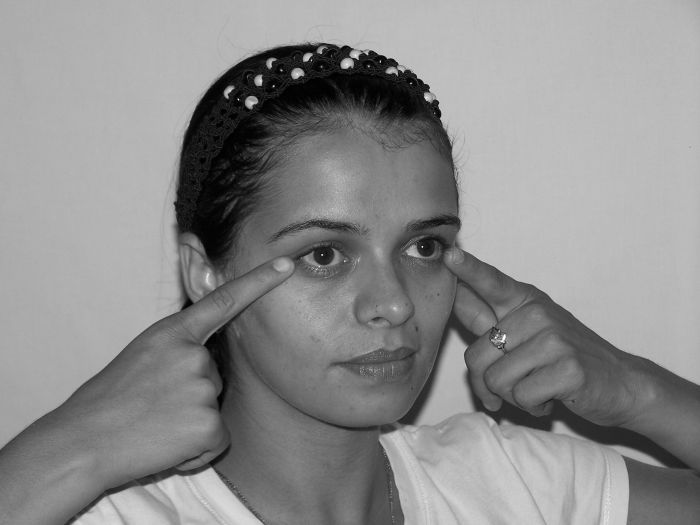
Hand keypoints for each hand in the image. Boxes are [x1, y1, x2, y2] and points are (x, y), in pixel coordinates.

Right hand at [48, 256, 293, 489]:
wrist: (82, 442)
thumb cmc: (108, 402)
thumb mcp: (141, 357)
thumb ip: (176, 350)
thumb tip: (203, 361)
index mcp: (172, 333)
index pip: (223, 300)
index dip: (258, 282)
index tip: (286, 266)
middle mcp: (193, 354)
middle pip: (215, 374)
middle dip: (191, 393)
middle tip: (153, 405)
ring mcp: (202, 387)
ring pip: (213, 407)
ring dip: (191, 423)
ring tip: (155, 424)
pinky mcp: (209, 423)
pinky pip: (217, 439)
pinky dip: (196, 450)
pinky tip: (166, 445)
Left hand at [445, 248, 644, 426]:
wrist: (622, 384)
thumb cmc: (564, 359)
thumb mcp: (526, 330)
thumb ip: (488, 316)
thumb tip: (454, 294)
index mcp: (524, 301)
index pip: (490, 282)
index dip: (468, 270)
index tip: (448, 255)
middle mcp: (537, 313)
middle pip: (476, 356)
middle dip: (487, 383)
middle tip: (512, 386)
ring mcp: (555, 339)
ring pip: (496, 380)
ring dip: (512, 397)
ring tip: (537, 388)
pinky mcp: (568, 369)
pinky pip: (521, 397)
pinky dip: (532, 407)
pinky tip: (551, 398)